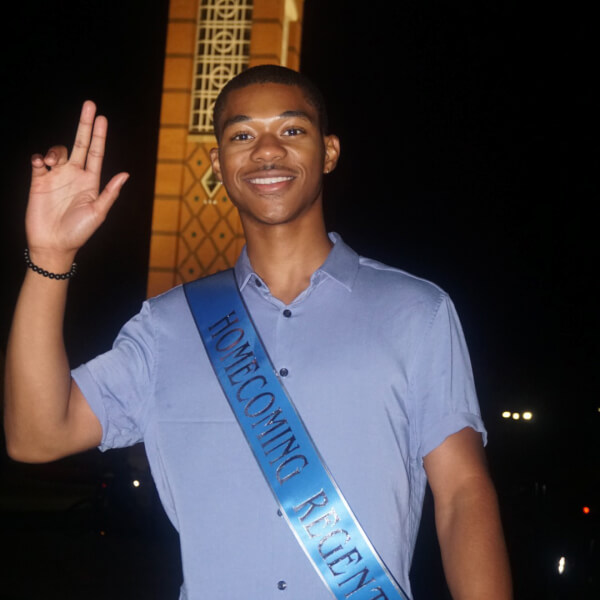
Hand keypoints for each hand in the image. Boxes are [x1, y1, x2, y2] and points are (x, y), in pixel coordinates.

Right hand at [26, 101, 128, 268]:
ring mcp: (56, 177)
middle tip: (89, 104)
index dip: (99, 135)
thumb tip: (125, 174)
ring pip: (58, 151)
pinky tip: (42, 163)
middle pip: (79, 143)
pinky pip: (38, 162)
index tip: (102, 117)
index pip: (96, 153)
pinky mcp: (39, 182)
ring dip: (56, 150)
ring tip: (53, 161)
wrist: (53, 245)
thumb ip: (110, 193)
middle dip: (84, 124)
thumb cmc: (79, 232)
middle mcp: (74, 175)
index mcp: (91, 181)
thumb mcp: (98, 213)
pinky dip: (39, 158)